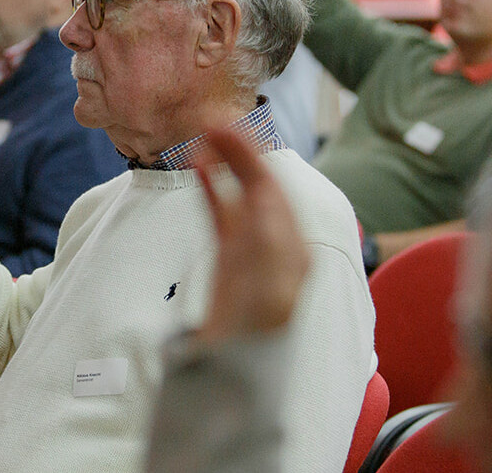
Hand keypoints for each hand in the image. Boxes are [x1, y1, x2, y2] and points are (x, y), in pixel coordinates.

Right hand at [194, 128, 310, 343]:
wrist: (230, 368)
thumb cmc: (254, 325)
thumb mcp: (266, 278)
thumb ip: (264, 234)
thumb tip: (257, 192)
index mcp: (293, 246)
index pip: (273, 189)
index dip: (250, 156)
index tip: (225, 128)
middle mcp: (277, 243)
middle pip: (260, 185)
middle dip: (239, 153)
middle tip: (212, 122)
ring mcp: (252, 249)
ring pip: (240, 195)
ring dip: (224, 166)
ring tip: (204, 137)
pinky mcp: (230, 258)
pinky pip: (223, 214)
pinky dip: (213, 189)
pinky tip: (199, 166)